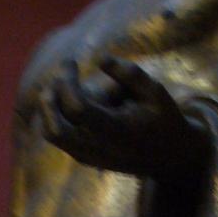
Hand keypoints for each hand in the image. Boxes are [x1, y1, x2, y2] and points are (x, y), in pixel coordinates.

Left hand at [41, 57, 207, 179]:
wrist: (168, 157)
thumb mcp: (156, 91)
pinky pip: (57, 136)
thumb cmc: (163, 118)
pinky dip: (56, 114)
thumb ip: (131, 74)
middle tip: (60, 76)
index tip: (71, 61)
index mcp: (116, 132)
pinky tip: (75, 97)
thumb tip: (101, 59)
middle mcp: (98, 148)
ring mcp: (88, 157)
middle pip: (54, 130)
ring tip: (67, 83)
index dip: (67, 82)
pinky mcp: (83, 157)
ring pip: (51, 133)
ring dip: (50, 106)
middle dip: (49, 99)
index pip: (77, 110)